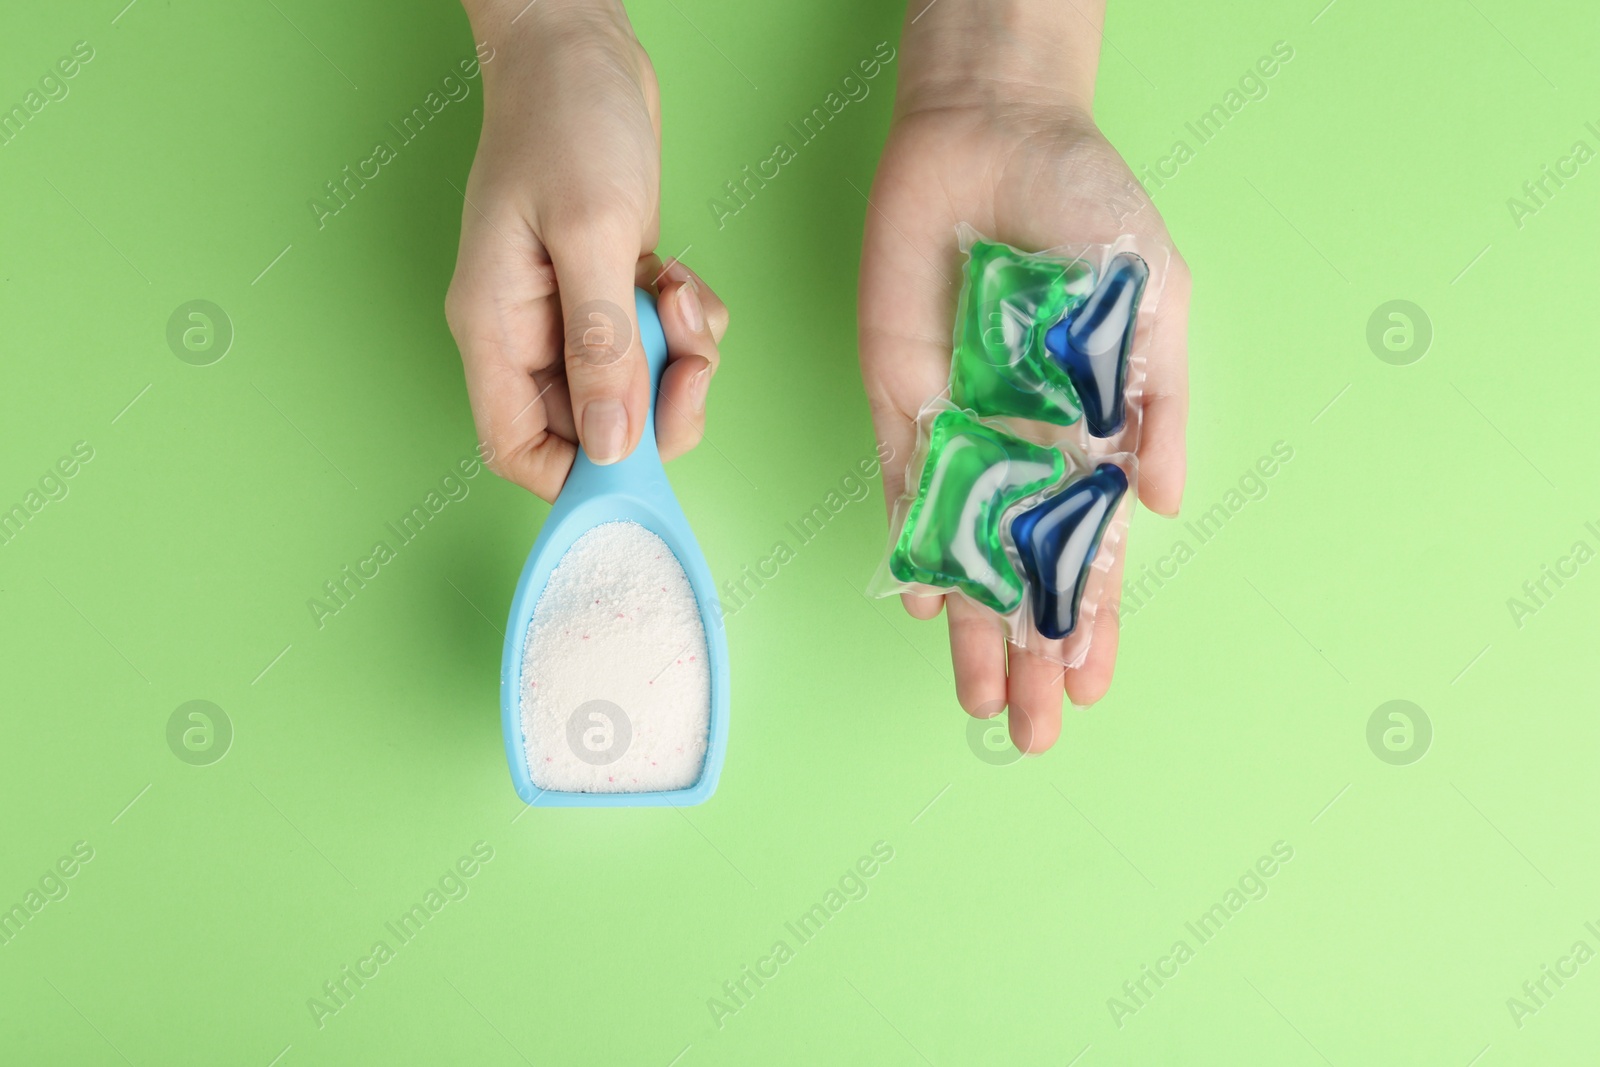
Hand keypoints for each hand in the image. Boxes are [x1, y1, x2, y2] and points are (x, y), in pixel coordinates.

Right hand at [447, 0, 728, 500]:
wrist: (580, 48)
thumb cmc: (567, 123)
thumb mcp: (590, 234)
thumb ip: (601, 345)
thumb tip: (612, 446)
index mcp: (498, 330)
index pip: (519, 449)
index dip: (578, 475)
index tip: (642, 454)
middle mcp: (532, 334)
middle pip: (595, 429)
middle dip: (656, 404)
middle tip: (686, 357)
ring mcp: (572, 315)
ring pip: (638, 390)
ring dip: (679, 359)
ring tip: (678, 293)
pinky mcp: (611, 293)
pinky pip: (659, 346)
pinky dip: (686, 325)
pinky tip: (678, 276)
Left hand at [858, 0, 1190, 752]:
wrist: (995, 135)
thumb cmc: (1089, 207)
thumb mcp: (1155, 302)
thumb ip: (1159, 402)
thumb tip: (1161, 502)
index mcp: (1091, 432)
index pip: (1092, 547)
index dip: (1095, 618)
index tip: (1096, 685)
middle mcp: (1024, 447)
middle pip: (1025, 570)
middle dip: (1032, 649)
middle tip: (1034, 732)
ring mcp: (962, 428)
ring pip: (965, 550)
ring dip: (973, 625)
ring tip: (981, 702)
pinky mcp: (902, 398)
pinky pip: (907, 486)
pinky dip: (915, 544)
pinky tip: (924, 603)